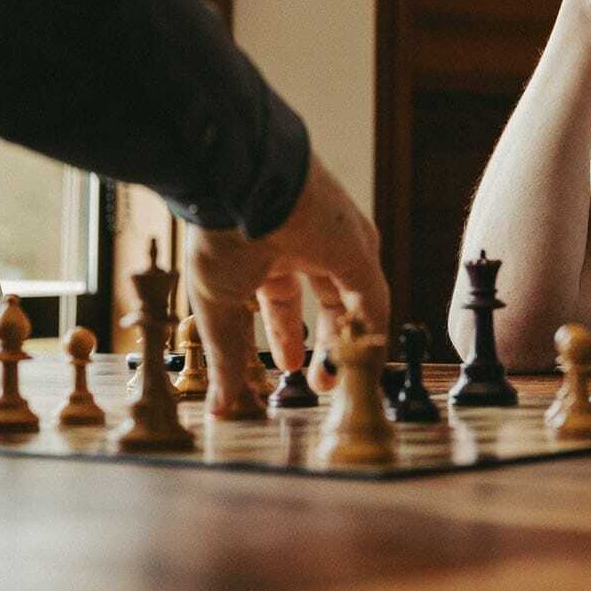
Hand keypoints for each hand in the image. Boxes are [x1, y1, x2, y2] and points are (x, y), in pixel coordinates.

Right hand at [187, 155, 389, 416]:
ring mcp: (336, 245)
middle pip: (328, 300)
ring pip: (353, 300)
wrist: (238, 187)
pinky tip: (361, 362)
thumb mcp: (219, 307)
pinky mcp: (360, 250)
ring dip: (348, 343)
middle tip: (319, 381)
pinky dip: (369, 334)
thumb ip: (228, 356)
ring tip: (336, 381)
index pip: (284, 300)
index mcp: (268, 252)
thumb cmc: (220, 236)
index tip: (285, 367)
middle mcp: (307, 246)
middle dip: (324, 343)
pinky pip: (371, 298)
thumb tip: (222, 403)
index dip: (286, 336)